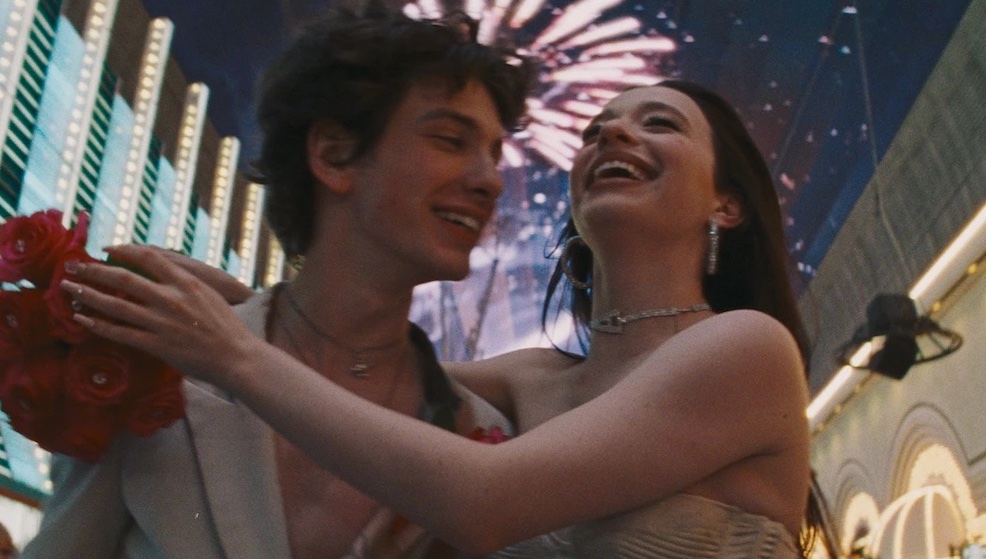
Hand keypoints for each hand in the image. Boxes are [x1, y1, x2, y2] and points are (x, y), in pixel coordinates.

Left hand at [60, 244, 257, 387]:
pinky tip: (82, 320)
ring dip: (88, 296)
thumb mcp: (209, 294)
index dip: (124, 250)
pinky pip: (120, 333)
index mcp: (187, 283)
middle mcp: (171, 299)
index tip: (106, 249)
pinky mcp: (156, 345)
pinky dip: (98, 326)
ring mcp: (161, 323)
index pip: (148, 258)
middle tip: (73, 266)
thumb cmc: (226, 326)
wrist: (236, 356)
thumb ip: (184, 282)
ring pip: (116, 306)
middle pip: (123, 279)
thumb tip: (161, 271)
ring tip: (68, 289)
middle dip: (94, 270)